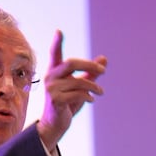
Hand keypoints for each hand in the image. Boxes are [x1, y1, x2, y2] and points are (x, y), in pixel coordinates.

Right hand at [36, 30, 106, 150]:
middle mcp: (51, 77)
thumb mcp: (80, 86)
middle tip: (102, 69)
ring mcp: (52, 89)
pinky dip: (88, 96)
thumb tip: (104, 58)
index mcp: (55, 71)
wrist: (55, 124)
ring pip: (79, 82)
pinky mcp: (56, 100)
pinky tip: (91, 100)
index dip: (57, 43)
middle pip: (71, 63)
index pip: (55, 54)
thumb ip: (91, 73)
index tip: (59, 31)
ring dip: (93, 86)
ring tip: (101, 92)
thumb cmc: (67, 103)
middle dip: (89, 65)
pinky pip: (78, 94)